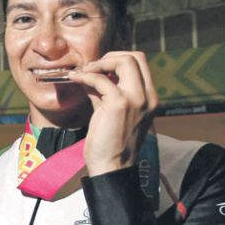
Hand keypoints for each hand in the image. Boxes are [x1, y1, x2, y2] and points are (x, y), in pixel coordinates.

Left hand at [67, 51, 158, 176]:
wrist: (111, 167)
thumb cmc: (109, 144)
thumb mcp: (110, 112)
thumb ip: (104, 92)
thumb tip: (90, 75)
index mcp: (149, 99)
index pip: (141, 64)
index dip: (118, 60)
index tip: (100, 68)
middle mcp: (147, 97)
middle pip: (135, 57)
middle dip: (111, 56)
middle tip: (91, 67)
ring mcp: (136, 99)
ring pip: (124, 61)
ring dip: (99, 63)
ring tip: (83, 72)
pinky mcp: (119, 104)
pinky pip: (100, 79)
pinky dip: (86, 76)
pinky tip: (75, 79)